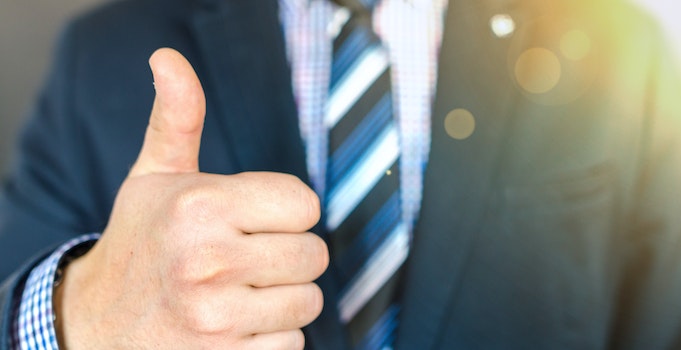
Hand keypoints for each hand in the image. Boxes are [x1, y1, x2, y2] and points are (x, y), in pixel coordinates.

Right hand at [54, 48, 327, 348]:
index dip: (285, 211)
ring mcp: (217, 317)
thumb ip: (177, 119)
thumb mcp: (154, 177)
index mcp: (200, 206)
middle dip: (286, 255)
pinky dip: (271, 337)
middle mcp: (208, 261)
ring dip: (282, 298)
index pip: (305, 203)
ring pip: (308, 301)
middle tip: (244, 257)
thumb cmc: (140, 243)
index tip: (254, 218)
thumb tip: (168, 59)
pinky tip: (234, 325)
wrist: (99, 322)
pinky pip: (292, 344)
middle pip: (314, 254)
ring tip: (238, 291)